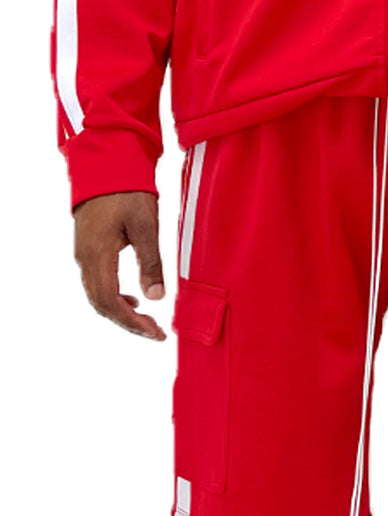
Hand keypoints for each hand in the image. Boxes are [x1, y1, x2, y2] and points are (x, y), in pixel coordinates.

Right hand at [73, 191, 166, 339]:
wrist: (105, 162)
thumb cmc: (127, 189)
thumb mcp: (146, 224)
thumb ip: (151, 262)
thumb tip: (157, 298)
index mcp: (98, 254)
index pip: (110, 301)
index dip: (132, 323)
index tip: (156, 332)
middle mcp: (85, 258)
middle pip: (101, 305)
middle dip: (129, 324)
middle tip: (156, 332)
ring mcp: (83, 254)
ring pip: (98, 297)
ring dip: (122, 313)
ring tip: (148, 321)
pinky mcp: (87, 250)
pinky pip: (96, 284)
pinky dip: (114, 299)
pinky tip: (133, 300)